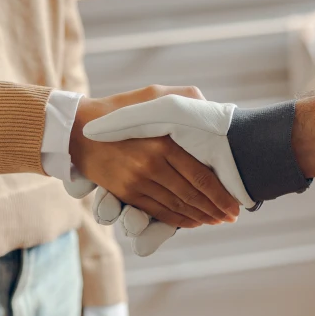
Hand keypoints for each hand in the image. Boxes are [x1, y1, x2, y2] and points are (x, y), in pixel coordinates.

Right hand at [67, 86, 241, 229]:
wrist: (78, 129)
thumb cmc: (122, 109)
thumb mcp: (153, 95)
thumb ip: (185, 99)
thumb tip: (214, 110)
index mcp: (163, 143)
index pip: (201, 176)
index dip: (222, 195)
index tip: (236, 203)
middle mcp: (151, 165)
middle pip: (192, 196)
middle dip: (216, 210)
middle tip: (231, 216)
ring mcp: (137, 182)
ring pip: (177, 207)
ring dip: (200, 217)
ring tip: (216, 220)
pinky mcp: (126, 193)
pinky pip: (158, 211)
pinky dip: (178, 220)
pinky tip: (192, 221)